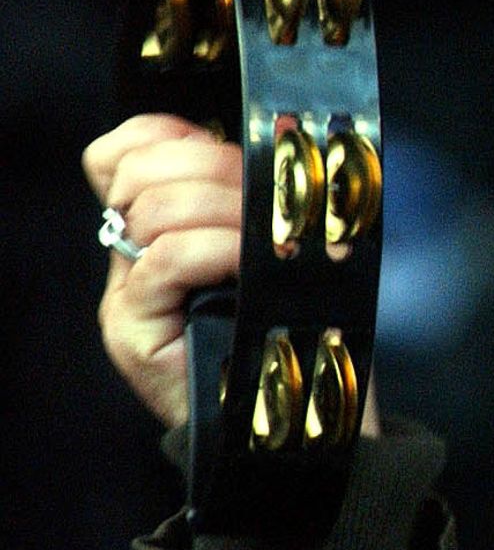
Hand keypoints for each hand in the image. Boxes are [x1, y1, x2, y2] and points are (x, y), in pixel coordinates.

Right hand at [83, 114, 380, 434]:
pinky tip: (249, 260)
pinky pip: (164, 260)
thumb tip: (285, 134)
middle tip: (272, 202)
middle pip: (143, 169)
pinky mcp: (135, 330)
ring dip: (226, 208)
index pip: (131, 149)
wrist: (307, 415)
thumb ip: (262, 196)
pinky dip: (216, 248)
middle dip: (218, 167)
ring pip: (155, 209)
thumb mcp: (287, 245)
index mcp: (165, 222)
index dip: (179, 135)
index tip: (239, 150)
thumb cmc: (303, 326)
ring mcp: (129, 292)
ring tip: (271, 238)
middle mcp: (134, 253)